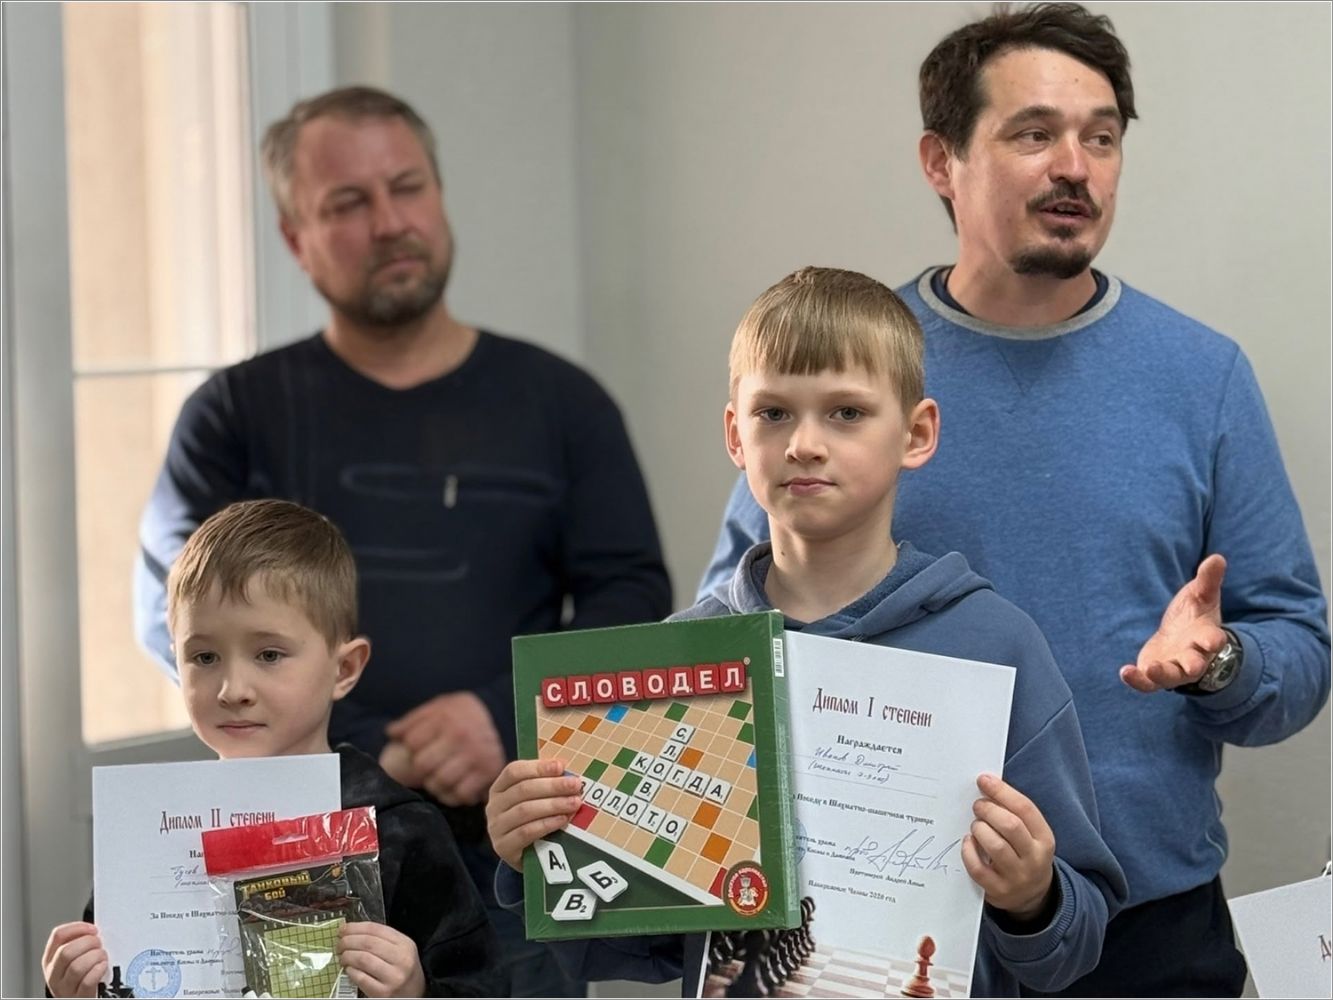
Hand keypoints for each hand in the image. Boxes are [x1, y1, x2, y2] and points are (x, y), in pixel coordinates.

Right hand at [42, 922, 106, 997]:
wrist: (82, 999)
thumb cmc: (81, 978)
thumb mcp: (72, 960)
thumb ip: (78, 945)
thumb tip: (94, 931)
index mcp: (51, 960)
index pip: (57, 936)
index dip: (77, 928)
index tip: (92, 929)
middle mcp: (54, 975)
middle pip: (65, 951)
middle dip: (88, 942)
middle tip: (99, 944)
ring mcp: (64, 988)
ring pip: (76, 967)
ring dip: (95, 956)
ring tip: (102, 956)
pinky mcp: (79, 997)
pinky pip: (87, 982)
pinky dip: (98, 971)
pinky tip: (102, 967)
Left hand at [338, 921, 426, 997]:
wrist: (414, 994)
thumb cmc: (403, 969)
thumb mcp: (400, 949)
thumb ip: (381, 939)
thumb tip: (351, 931)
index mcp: (405, 944)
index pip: (376, 929)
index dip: (355, 927)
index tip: (343, 929)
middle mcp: (402, 959)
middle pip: (368, 943)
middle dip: (348, 941)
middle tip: (340, 944)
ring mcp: (393, 977)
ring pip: (363, 959)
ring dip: (347, 956)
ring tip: (343, 957)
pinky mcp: (383, 993)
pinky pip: (361, 978)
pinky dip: (351, 971)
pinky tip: (349, 969)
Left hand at [385, 692, 505, 805]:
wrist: (501, 717)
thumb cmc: (462, 715)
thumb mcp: (439, 707)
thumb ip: (413, 719)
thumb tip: (391, 733)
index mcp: (446, 717)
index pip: (412, 742)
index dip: (410, 746)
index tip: (418, 747)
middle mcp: (461, 736)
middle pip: (422, 765)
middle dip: (420, 767)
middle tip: (428, 764)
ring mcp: (476, 756)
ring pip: (438, 783)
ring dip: (434, 783)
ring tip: (439, 776)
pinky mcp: (488, 773)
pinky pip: (459, 795)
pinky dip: (453, 794)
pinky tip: (454, 785)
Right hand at [485, 758, 582, 869]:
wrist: (526, 856)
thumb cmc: (533, 821)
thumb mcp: (536, 800)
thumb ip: (546, 783)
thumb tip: (564, 767)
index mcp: (499, 788)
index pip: (514, 771)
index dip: (538, 767)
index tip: (561, 766)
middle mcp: (494, 806)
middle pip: (522, 790)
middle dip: (552, 785)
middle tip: (575, 785)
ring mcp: (496, 827)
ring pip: (525, 810)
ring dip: (553, 804)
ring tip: (574, 803)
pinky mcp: (503, 847)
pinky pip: (526, 832)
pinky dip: (546, 824)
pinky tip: (562, 819)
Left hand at [961, 774, 1055, 922]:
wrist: (1032, 896)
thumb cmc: (1024, 854)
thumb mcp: (1030, 835)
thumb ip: (1013, 813)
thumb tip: (986, 785)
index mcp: (1045, 839)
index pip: (1025, 809)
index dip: (1002, 791)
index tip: (984, 780)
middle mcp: (1035, 859)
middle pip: (1011, 826)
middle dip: (989, 810)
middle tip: (978, 805)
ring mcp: (1017, 877)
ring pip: (996, 846)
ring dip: (980, 829)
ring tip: (976, 825)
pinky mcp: (999, 891)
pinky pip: (978, 868)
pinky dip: (969, 851)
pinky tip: (968, 842)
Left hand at [1121, 554, 1229, 692]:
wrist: (1182, 637)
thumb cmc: (1195, 615)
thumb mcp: (1201, 595)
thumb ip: (1208, 580)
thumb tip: (1217, 558)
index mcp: (1205, 636)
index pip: (1213, 640)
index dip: (1213, 640)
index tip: (1214, 640)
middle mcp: (1192, 656)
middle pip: (1195, 665)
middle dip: (1193, 665)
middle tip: (1192, 666)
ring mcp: (1174, 667)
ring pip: (1171, 677)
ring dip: (1161, 675)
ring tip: (1149, 669)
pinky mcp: (1155, 673)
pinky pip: (1147, 683)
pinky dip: (1137, 680)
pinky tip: (1125, 672)